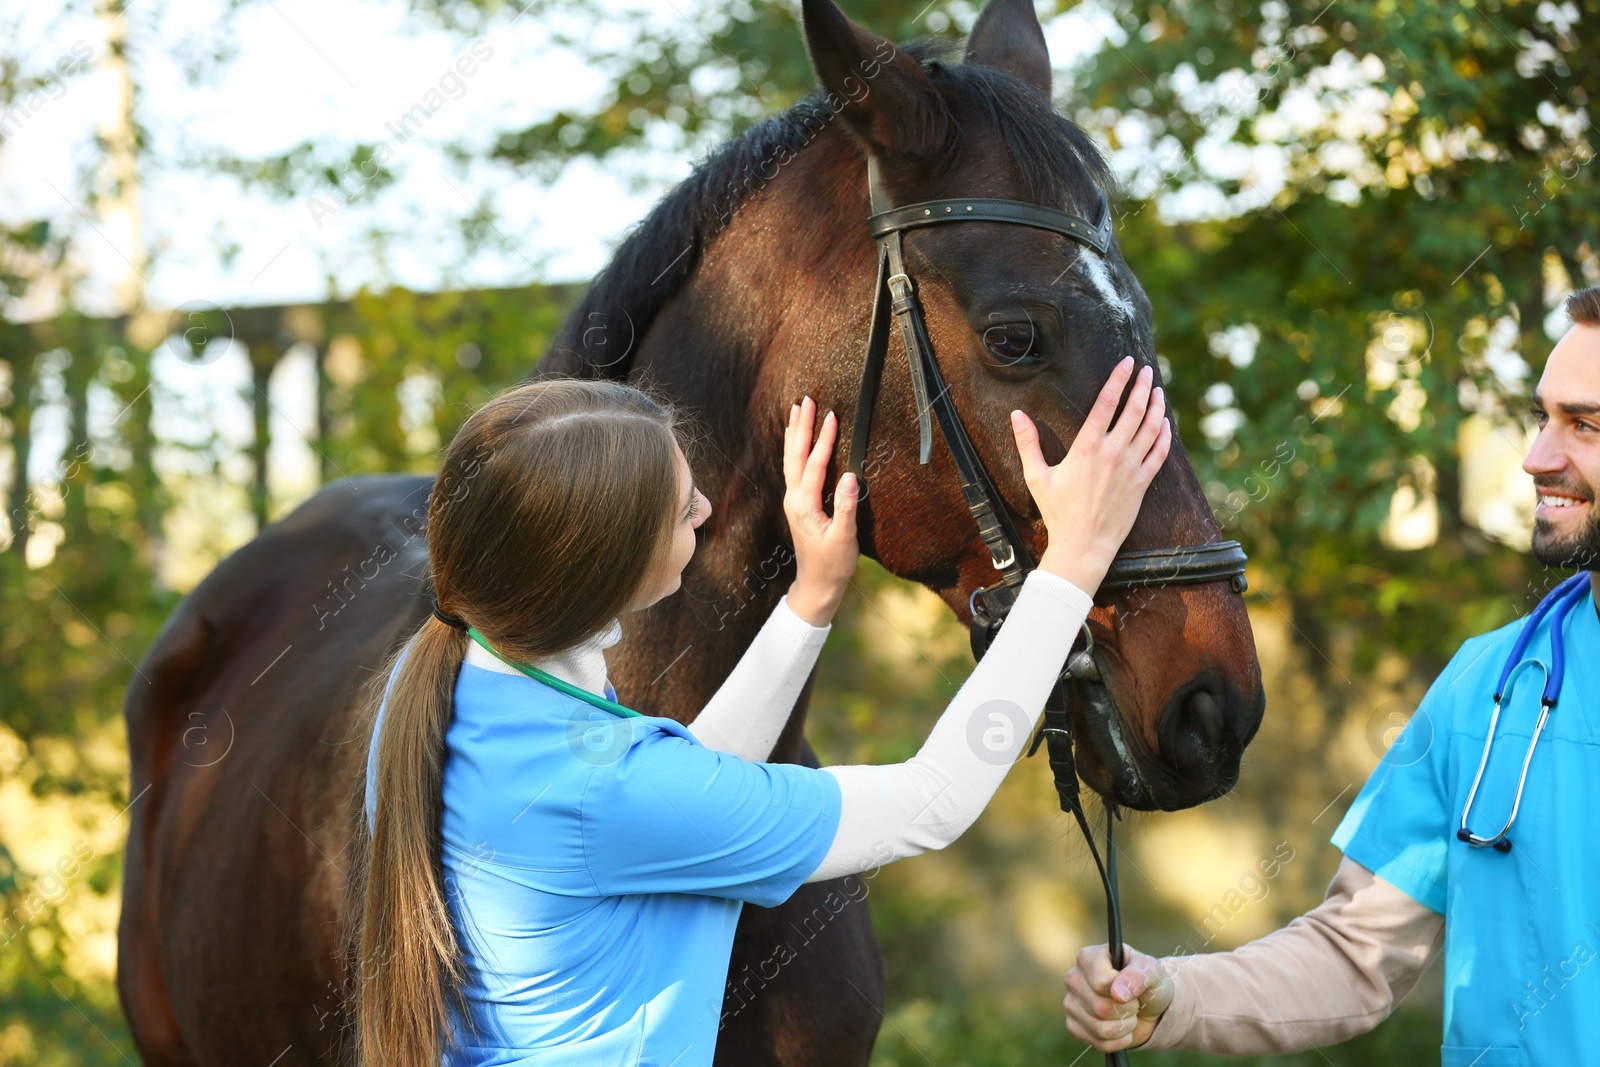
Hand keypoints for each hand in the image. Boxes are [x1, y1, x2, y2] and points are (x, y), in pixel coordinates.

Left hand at [783, 395, 858, 625]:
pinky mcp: (797, 503)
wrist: (816, 585)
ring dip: (794, 433)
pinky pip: (792, 468)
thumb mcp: (844, 539)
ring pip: (790, 459)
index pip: (814, 465)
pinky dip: (793, 448)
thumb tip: (851, 476)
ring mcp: (792, 500)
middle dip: (801, 426)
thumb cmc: (832, 565)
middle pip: (795, 455)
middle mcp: (793, 499)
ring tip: (797, 409)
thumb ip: (846, 507)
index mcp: (804, 506)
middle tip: (806, 400)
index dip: (824, 440)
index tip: (831, 416)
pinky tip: (794, 438)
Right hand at [1011, 356, 1170, 593]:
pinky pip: (1159, 454)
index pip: (1107, 403)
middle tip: (1148, 371)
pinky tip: (1166, 424)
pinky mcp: (1142, 484)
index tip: (1127, 363)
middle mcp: (1113, 453)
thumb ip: (1028, 443)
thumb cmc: (1057, 512)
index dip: (1118, 379)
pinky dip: (1165, 436)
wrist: (1083, 545)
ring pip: (1151, 429)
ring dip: (1157, 407)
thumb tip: (1017, 415)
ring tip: (1159, 391)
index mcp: (1087, 447)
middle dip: (1142, 386)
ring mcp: (1131, 468)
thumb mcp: (1036, 477)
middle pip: (1134, 411)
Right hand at [1063, 943, 1172, 1051]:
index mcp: (1088, 958)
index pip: (1100, 983)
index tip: (1133, 989)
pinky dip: (1118, 1041)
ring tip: (1128, 1016)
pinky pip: (1098, 1044)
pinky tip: (1121, 1029)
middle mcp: (1073, 978)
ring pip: (1101, 1029)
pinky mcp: (1073, 1026)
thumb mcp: (1151, 971)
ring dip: (1125, 1027)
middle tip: (1134, 1004)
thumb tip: (1118, 993)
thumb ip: (1138, 975)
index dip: (1124, 992)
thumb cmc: (1146, 982)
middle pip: (1101, 1008)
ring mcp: (1070, 1003)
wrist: (1146, 1006)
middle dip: (1127, 1011)